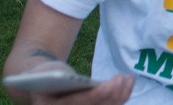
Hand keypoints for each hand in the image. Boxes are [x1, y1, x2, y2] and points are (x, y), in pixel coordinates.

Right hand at [15, 61, 133, 104]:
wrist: (43, 84)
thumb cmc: (44, 74)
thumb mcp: (43, 72)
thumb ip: (50, 75)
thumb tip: (60, 77)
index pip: (77, 103)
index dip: (95, 95)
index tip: (109, 84)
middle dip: (112, 94)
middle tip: (122, 77)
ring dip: (120, 94)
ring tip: (128, 78)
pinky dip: (121, 95)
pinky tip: (128, 82)